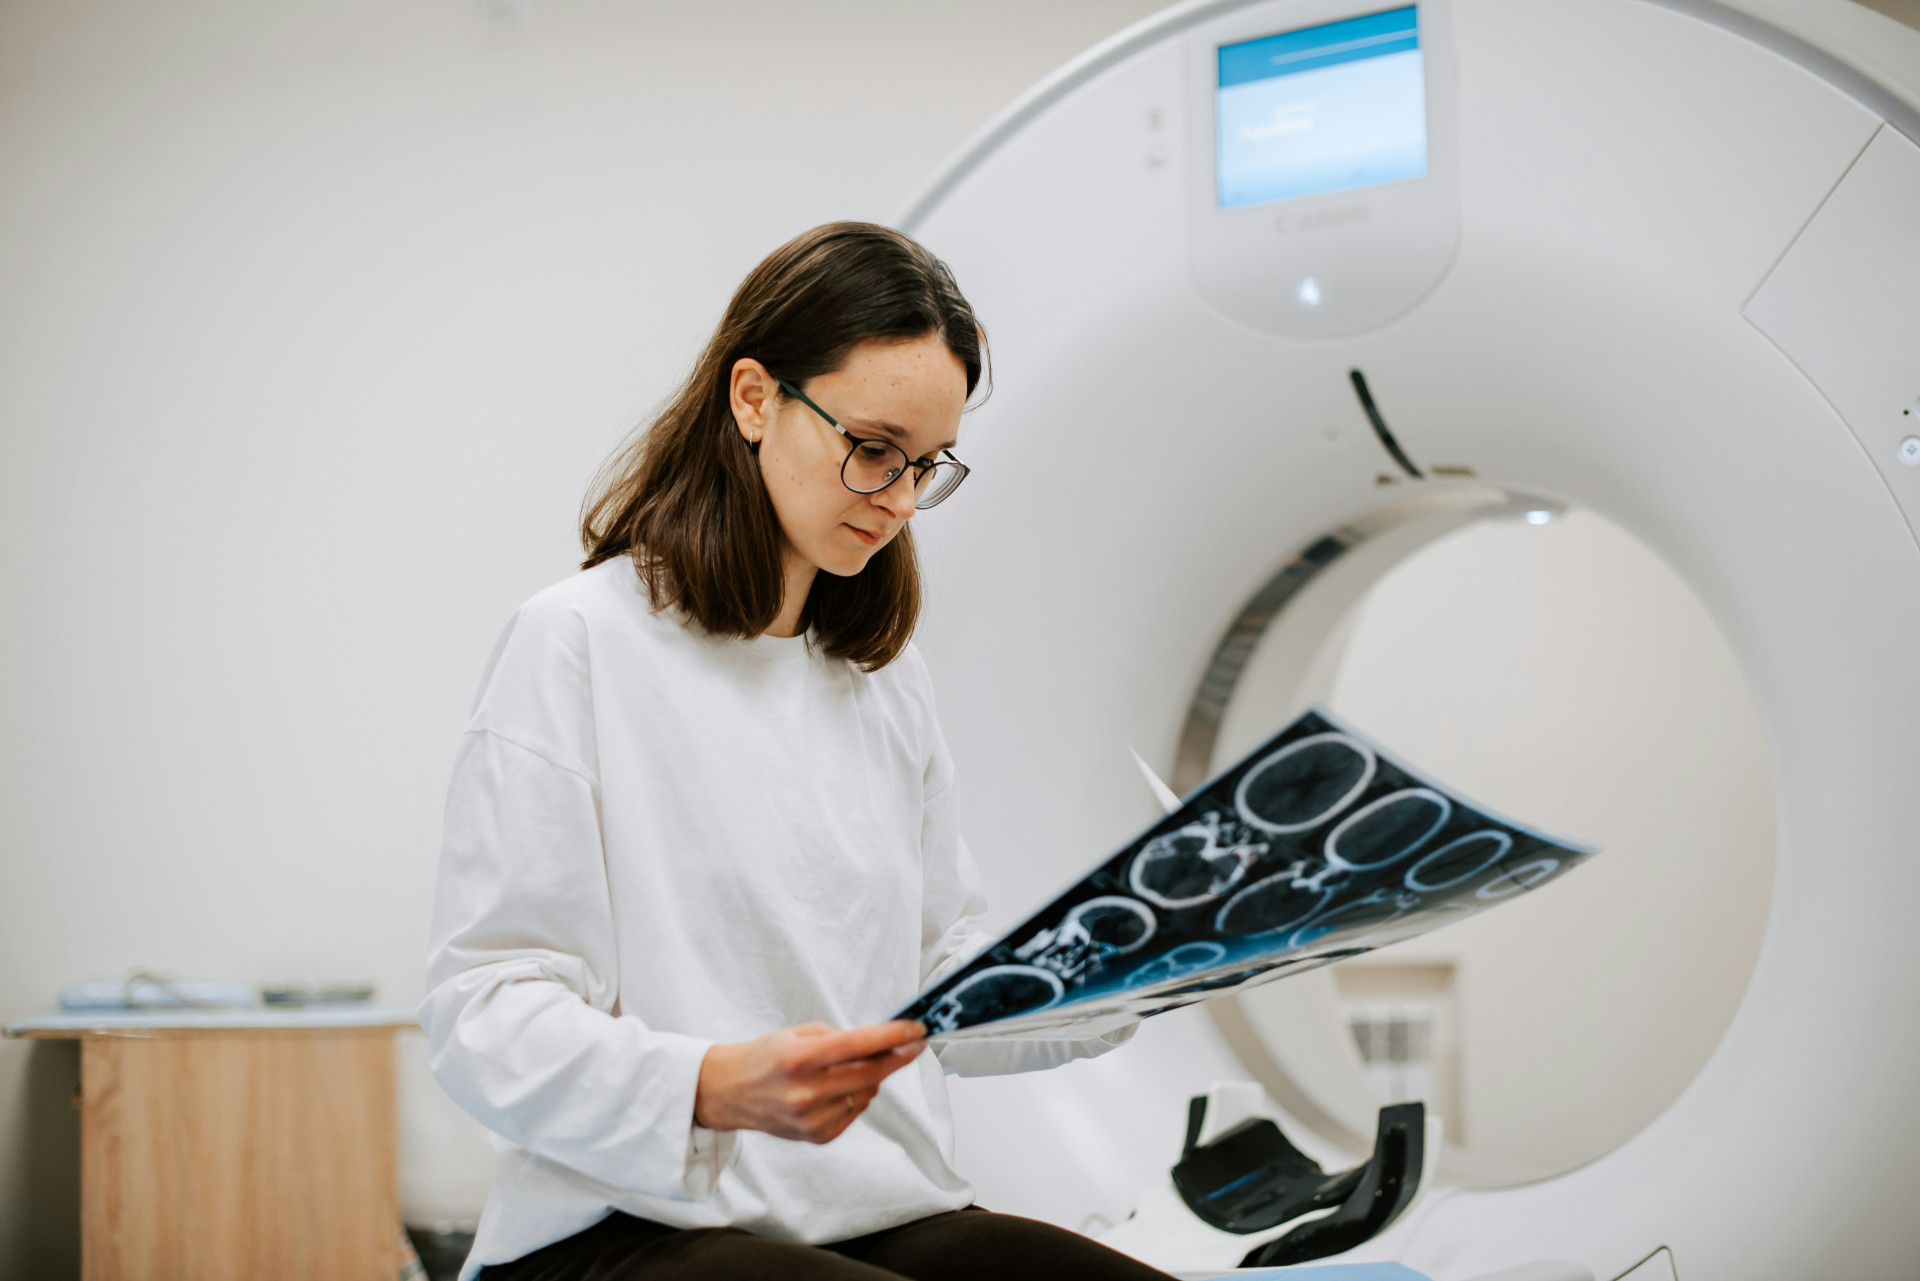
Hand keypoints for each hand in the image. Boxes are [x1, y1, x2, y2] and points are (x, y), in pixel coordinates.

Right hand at [694, 1020, 926, 1143]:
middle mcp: (804, 1092)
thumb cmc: (764, 1057)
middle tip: (913, 1043)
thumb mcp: (795, 1034)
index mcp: (797, 1058)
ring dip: (872, 1077)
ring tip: (853, 1065)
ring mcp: (810, 1120)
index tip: (916, 1029)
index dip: (893, 1036)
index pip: (857, 1045)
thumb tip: (882, 1042)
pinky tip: (839, 1087)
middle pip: (870, 1074)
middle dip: (898, 1057)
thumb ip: (837, 1038)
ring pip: (866, 1094)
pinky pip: (855, 1113)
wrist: (729, 1093)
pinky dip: (857, 1096)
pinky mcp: (816, 1137)